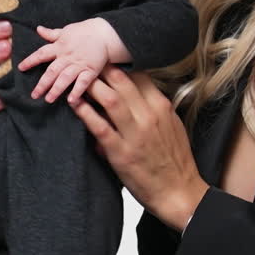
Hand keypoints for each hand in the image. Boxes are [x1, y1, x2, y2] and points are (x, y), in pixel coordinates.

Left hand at [19, 19, 123, 104]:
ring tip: (48, 99)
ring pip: (65, 78)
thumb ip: (51, 33)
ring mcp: (79, 64)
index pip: (42, 54)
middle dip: (42, 83)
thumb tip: (38, 29)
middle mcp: (67, 56)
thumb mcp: (66, 31)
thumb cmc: (84, 32)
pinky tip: (71, 101)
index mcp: (59, 46)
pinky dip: (77, 91)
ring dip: (56, 89)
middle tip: (34, 95)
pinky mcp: (91, 70)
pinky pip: (83, 82)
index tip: (21, 68)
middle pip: (52, 71)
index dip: (31, 60)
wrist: (105, 33)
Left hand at [74, 67, 208, 229]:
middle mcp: (149, 116)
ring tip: (76, 78)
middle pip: (122, 82)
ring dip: (91, 86)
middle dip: (102, 69)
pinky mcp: (121, 153)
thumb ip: (153, 112)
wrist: (179, 193)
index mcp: (162, 108)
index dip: (120, 66)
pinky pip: (100, 127)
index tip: (105, 61)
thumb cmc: (175, 162)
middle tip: (85, 62)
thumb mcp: (171, 128)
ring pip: (109, 99)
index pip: (139, 76)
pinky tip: (74, 104)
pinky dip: (85, 113)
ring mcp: (135, 134)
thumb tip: (132, 100)